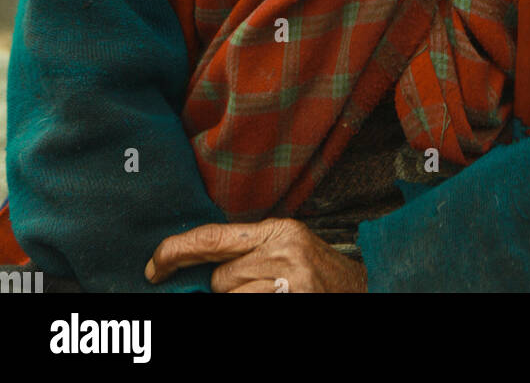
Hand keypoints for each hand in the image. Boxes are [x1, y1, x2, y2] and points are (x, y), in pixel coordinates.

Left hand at [144, 218, 367, 292]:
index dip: (176, 251)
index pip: (212, 239)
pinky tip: (275, 299)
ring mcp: (289, 285)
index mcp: (278, 230)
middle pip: (220, 279)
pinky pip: (245, 311)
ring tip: (274, 294)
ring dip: (241, 301)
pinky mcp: (293, 303)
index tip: (153, 266)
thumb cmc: (320, 272)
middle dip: (227, 288)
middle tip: (259, 287)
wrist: (366, 289)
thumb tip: (200, 265)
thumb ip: (249, 250)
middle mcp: (283, 253)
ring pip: (230, 300)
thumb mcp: (288, 246)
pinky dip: (248, 307)